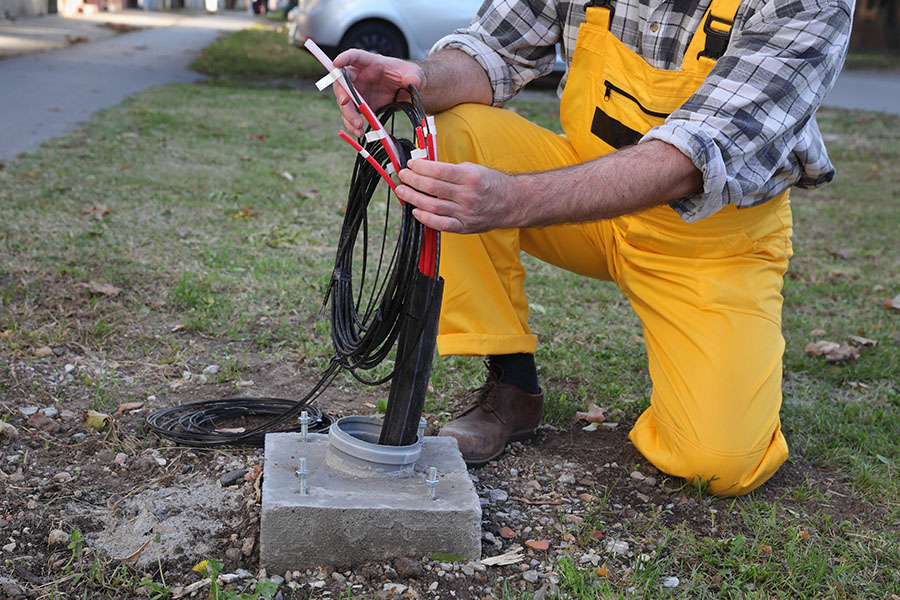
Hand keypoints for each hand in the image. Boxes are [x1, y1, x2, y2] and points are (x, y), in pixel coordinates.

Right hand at [332, 50, 424, 136]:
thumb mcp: (415, 74)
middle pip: (343, 83)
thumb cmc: (408, 76)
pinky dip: (352, 126)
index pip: (354, 57)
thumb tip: (412, 80)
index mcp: (371, 63)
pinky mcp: (361, 108)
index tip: (337, 63)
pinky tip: (359, 133)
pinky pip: (351, 117)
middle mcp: (360, 77)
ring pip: (345, 103)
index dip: (344, 58)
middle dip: (342, 93)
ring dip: (348, 115)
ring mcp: (359, 93)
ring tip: (358, 127)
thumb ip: (414, 76)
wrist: (409, 92)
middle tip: (345, 104)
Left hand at [396, 159, 517, 233]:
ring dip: (413, 198)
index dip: (420, 167)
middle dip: (412, 180)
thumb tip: (426, 167)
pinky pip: (441, 224)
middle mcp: (467, 195)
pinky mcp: (464, 226)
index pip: (437, 171)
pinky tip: (416, 211)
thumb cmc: (491, 184)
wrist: (512, 202)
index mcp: (469, 177)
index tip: (410, 164)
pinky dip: (426, 218)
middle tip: (403, 175)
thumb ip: (451, 170)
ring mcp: (465, 212)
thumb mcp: (474, 168)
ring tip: (402, 191)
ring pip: (432, 206)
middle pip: (431, 187)